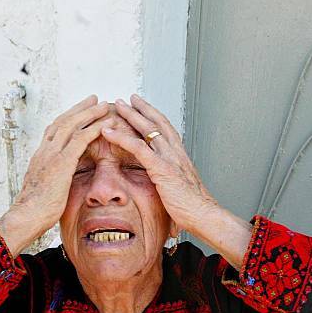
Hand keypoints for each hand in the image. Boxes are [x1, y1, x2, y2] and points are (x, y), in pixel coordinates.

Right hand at [0, 96, 111, 255]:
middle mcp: (46, 150)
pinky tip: (104, 123)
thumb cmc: (38, 207)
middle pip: (64, 121)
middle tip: (95, 99)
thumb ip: (55, 175)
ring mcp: (52, 154)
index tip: (81, 109)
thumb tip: (64, 176)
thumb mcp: (47, 185)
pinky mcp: (62, 162)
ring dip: (90, 113)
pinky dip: (93, 128)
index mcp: (42, 155)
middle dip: (81, 108)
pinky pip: (80, 139)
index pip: (56, 129)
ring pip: (73, 125)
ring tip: (104, 105)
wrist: (28, 216)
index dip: (70, 117)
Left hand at [101, 95, 218, 234]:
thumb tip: (166, 183)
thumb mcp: (181, 188)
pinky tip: (108, 131)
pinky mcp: (161, 168)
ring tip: (116, 106)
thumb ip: (172, 180)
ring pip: (147, 129)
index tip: (143, 107)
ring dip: (130, 115)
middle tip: (128, 98)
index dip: (154, 116)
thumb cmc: (193, 206)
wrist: (203, 214)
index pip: (166, 128)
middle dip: (141, 108)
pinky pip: (138, 148)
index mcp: (180, 156)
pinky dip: (121, 137)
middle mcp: (176, 152)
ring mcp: (169, 158)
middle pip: (157, 122)